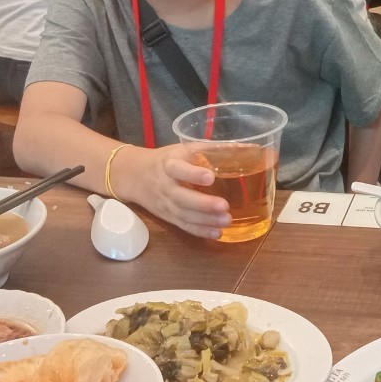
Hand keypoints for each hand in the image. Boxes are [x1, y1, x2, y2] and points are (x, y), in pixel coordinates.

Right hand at [116, 144, 231, 239]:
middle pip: (182, 198)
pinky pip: (184, 226)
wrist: (134, 176)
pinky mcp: (168, 217)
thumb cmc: (166, 159)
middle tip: (225, 206)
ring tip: (227, 221)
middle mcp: (165, 186)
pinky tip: (217, 233)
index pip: (178, 169)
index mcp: (169, 164)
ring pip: (184, 215)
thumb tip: (246, 148)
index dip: (193, 174)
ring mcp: (166, 204)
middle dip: (203, 204)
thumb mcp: (182, 149)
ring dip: (206, 220)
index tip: (211, 177)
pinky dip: (200, 231)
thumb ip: (210, 149)